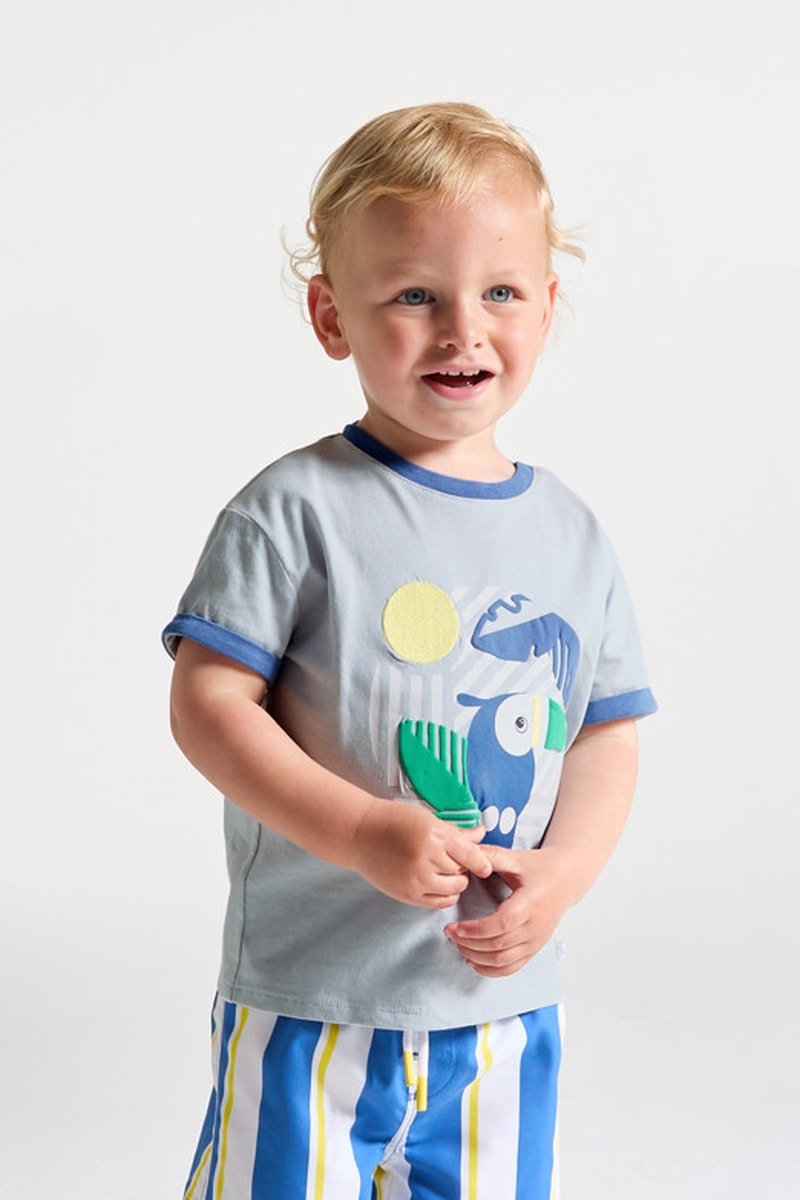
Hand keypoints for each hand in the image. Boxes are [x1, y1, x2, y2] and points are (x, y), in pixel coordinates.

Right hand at [353, 801, 491, 908]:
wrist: (361, 834)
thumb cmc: (394, 821)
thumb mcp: (428, 819)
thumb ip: (456, 832)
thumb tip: (481, 834)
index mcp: (435, 837)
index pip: (471, 856)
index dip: (482, 862)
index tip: (485, 866)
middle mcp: (427, 860)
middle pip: (462, 873)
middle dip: (463, 868)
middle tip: (455, 861)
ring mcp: (416, 880)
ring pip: (453, 890)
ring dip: (455, 883)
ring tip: (445, 872)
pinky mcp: (407, 894)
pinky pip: (438, 903)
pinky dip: (445, 896)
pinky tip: (439, 885)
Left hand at [443, 845, 571, 976]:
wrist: (565, 879)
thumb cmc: (539, 868)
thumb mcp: (515, 857)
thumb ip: (490, 856)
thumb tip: (465, 855)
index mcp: (530, 903)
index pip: (501, 924)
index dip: (476, 930)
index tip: (455, 927)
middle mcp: (535, 926)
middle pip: (499, 946)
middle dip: (469, 944)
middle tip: (450, 934)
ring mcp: (536, 940)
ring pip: (503, 961)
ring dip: (477, 957)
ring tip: (459, 945)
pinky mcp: (535, 948)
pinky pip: (513, 967)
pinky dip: (491, 970)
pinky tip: (474, 962)